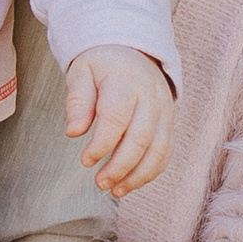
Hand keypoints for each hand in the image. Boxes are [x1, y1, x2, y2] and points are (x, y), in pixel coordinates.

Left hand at [63, 44, 174, 196]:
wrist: (133, 51)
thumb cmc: (102, 64)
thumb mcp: (82, 72)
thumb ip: (77, 101)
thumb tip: (73, 132)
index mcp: (126, 82)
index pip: (116, 119)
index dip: (101, 145)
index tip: (85, 160)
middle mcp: (151, 97)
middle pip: (141, 138)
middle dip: (120, 166)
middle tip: (100, 183)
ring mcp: (164, 110)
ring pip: (159, 149)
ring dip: (138, 175)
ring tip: (116, 190)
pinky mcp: (169, 122)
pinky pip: (166, 151)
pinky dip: (151, 171)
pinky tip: (131, 182)